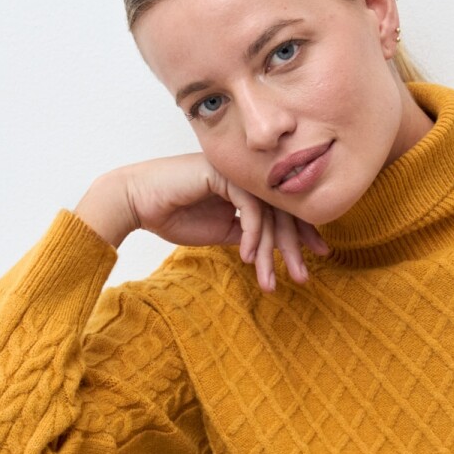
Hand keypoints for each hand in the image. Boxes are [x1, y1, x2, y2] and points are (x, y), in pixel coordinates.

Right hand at [74, 154, 329, 292]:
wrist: (136, 202)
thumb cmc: (173, 215)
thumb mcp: (220, 231)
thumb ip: (247, 233)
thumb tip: (273, 247)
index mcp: (247, 187)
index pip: (282, 209)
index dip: (301, 233)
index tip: (317, 255)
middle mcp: (245, 177)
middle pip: (281, 210)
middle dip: (293, 246)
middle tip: (302, 277)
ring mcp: (235, 173)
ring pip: (267, 211)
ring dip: (270, 250)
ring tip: (270, 280)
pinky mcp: (223, 174)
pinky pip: (249, 207)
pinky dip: (251, 234)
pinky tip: (247, 257)